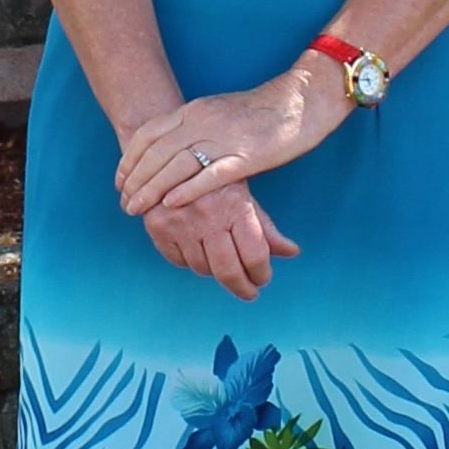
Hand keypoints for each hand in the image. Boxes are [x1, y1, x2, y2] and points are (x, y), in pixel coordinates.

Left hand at [116, 69, 344, 218]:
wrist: (299, 101)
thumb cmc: (260, 111)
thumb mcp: (217, 112)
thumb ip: (193, 127)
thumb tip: (172, 146)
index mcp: (194, 110)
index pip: (148, 134)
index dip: (129, 159)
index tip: (120, 180)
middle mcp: (202, 121)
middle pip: (156, 153)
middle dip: (134, 180)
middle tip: (124, 202)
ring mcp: (223, 138)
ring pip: (176, 166)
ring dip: (151, 189)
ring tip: (136, 209)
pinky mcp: (245, 156)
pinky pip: (209, 175)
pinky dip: (186, 190)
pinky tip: (171, 205)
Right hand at [139, 176, 299, 300]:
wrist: (172, 157)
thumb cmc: (215, 178)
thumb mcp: (244, 196)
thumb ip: (266, 228)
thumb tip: (291, 252)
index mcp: (235, 205)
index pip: (255, 255)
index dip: (261, 273)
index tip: (262, 278)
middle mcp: (207, 215)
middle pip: (228, 271)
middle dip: (242, 287)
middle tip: (249, 291)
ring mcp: (180, 222)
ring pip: (202, 268)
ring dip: (215, 269)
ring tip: (221, 258)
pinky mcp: (157, 226)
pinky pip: (179, 261)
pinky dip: (189, 260)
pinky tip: (196, 247)